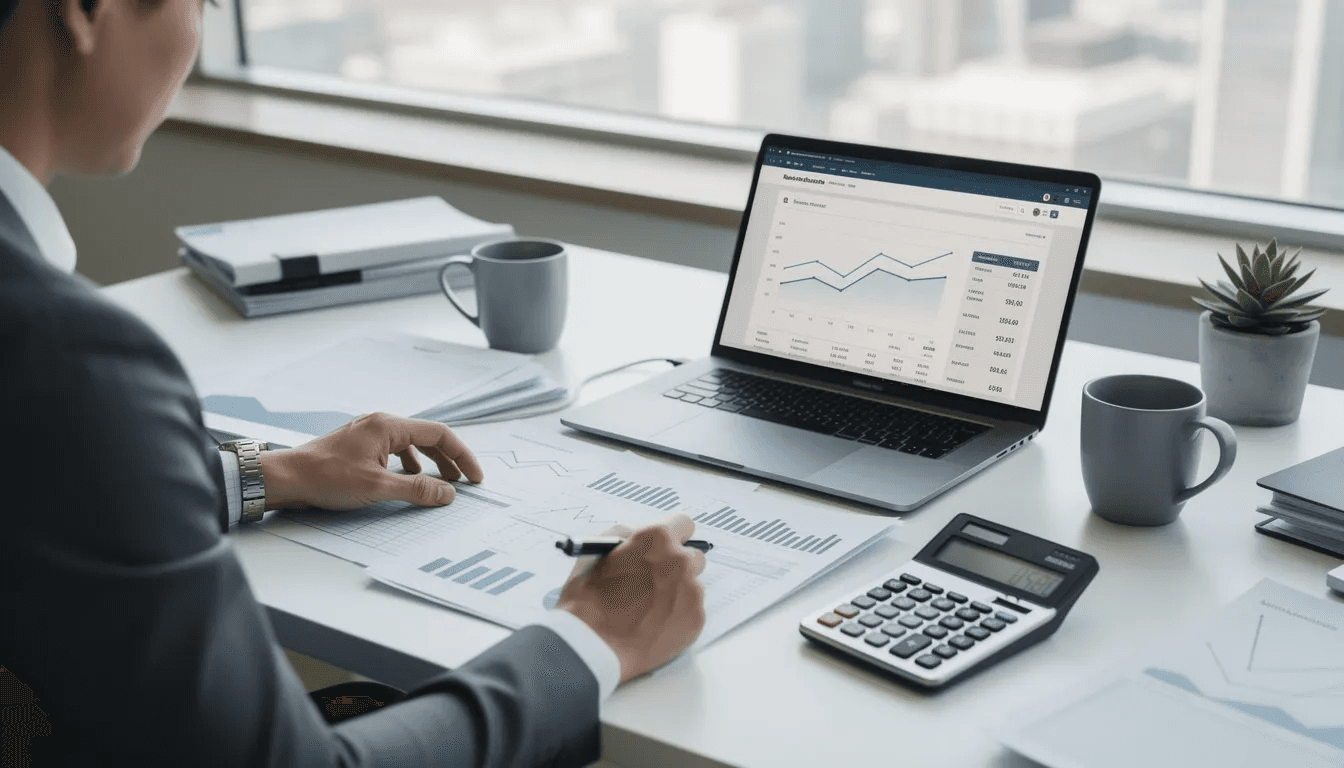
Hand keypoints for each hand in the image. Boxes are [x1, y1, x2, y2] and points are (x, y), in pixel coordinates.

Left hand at [258, 413, 483, 509]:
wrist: (287, 478)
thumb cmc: (326, 477)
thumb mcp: (377, 487)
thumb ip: (417, 489)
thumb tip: (447, 493)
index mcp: (388, 426)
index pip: (439, 434)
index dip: (462, 455)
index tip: (474, 477)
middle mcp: (380, 424)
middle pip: (427, 437)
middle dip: (448, 459)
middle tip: (463, 482)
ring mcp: (368, 434)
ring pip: (410, 444)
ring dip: (429, 462)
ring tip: (438, 483)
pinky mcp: (359, 446)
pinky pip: (394, 451)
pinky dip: (408, 465)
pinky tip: (407, 479)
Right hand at [554, 513, 706, 681]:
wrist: (592, 646)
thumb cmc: (589, 602)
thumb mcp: (597, 553)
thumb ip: (624, 536)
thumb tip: (635, 534)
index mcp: (656, 540)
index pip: (684, 524)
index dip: (674, 535)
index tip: (670, 544)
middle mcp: (679, 561)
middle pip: (692, 556)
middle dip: (677, 565)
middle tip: (655, 581)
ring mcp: (691, 591)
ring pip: (692, 585)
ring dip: (676, 592)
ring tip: (648, 608)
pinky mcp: (695, 619)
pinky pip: (692, 611)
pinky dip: (677, 616)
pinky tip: (653, 624)